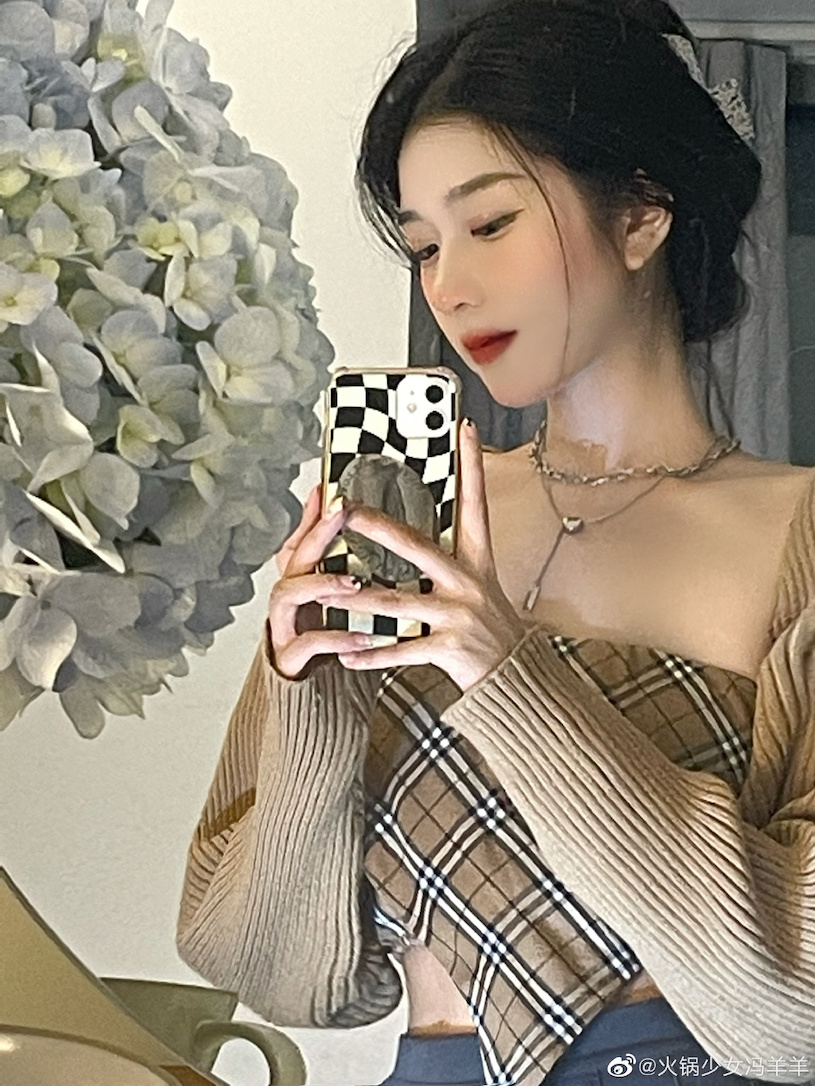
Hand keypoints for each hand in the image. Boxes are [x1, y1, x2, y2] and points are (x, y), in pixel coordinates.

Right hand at [268, 483, 376, 678]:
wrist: (308, 694)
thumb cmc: (323, 636)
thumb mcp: (332, 596)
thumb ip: (339, 562)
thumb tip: (348, 525)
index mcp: (298, 580)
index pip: (300, 539)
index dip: (311, 514)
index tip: (328, 491)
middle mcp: (285, 598)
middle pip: (293, 558)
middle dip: (316, 534)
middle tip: (341, 514)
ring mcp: (283, 626)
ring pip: (287, 595)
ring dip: (321, 583)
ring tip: (353, 581)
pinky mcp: (289, 658)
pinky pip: (306, 644)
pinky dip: (335, 638)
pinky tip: (363, 637)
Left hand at [316, 420, 528, 692]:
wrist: (514, 676)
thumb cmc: (488, 627)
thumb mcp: (478, 584)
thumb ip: (449, 559)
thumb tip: (414, 534)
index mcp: (476, 560)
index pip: (474, 503)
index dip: (471, 465)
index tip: (464, 428)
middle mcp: (467, 582)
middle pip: (417, 547)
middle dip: (377, 528)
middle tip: (344, 510)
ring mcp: (459, 615)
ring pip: (397, 602)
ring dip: (356, 601)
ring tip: (324, 595)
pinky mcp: (450, 648)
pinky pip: (401, 650)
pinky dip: (370, 656)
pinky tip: (344, 656)